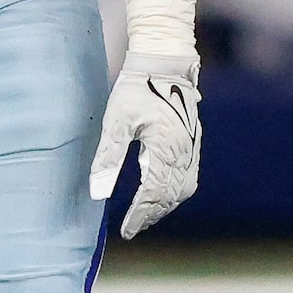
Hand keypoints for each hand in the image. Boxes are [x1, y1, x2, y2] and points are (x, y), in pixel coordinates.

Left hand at [89, 54, 200, 239]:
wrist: (165, 61)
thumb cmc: (137, 88)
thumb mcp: (116, 122)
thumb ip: (108, 159)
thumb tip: (99, 194)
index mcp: (166, 149)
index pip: (154, 194)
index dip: (139, 215)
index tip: (126, 231)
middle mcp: (184, 151)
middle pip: (172, 196)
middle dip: (153, 214)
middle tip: (133, 227)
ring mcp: (192, 146)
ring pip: (184, 188)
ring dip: (165, 205)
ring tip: (146, 214)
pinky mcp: (193, 139)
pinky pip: (188, 175)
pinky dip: (175, 190)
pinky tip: (161, 190)